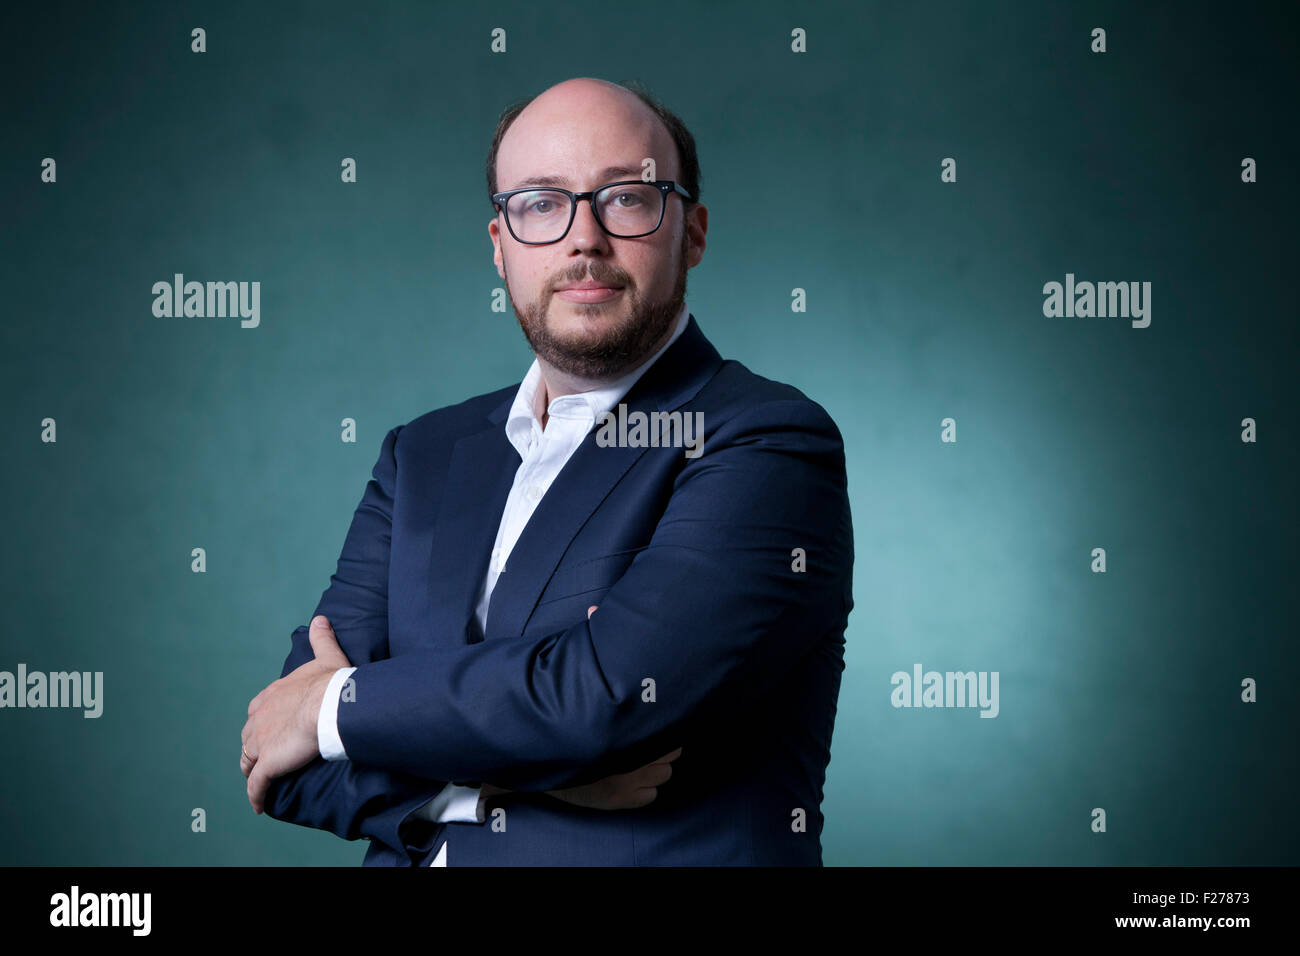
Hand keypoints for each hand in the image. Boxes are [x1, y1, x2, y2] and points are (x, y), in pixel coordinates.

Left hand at [241, 615, 352, 813]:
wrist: (331, 705)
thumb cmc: (332, 683)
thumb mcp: (326, 656)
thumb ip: (321, 638)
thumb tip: (320, 618)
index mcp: (271, 697)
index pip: (258, 710)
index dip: (263, 721)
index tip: (270, 728)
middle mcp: (259, 719)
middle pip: (249, 737)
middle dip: (254, 747)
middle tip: (265, 757)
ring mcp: (260, 743)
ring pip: (248, 761)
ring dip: (251, 771)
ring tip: (259, 782)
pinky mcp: (267, 764)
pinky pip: (256, 785)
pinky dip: (256, 796)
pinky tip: (259, 805)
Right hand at [485, 603, 682, 811]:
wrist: (526, 758)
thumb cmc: (553, 717)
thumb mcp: (572, 682)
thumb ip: (587, 642)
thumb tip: (595, 609)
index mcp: (627, 732)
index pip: (669, 728)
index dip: (666, 719)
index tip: (658, 711)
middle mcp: (633, 761)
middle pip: (671, 752)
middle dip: (662, 741)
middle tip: (648, 732)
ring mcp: (629, 785)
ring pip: (664, 774)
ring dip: (656, 764)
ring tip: (641, 752)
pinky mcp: (622, 803)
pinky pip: (650, 796)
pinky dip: (645, 787)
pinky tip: (633, 774)